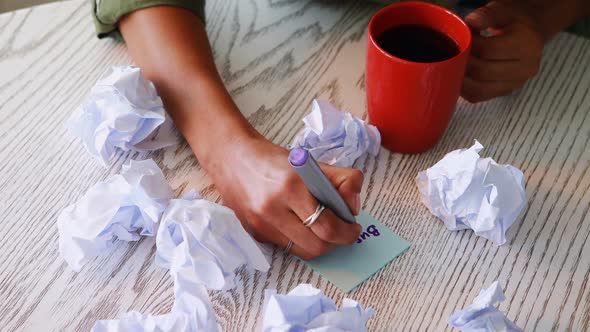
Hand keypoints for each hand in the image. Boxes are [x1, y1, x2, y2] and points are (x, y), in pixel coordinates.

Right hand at [208, 137, 362, 259]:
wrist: (230, 159)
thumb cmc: (272, 159)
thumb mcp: (309, 162)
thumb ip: (338, 179)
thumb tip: (353, 206)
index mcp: (290, 187)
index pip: (327, 224)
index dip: (347, 231)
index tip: (354, 227)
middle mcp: (273, 210)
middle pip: (317, 245)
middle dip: (338, 241)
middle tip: (345, 232)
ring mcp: (262, 226)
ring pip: (304, 252)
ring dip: (321, 245)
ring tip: (326, 231)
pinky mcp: (255, 234)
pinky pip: (288, 247)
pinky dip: (302, 241)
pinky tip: (304, 227)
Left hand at [462, 0, 544, 101]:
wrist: (531, 32)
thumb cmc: (514, 20)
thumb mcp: (503, 10)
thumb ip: (487, 15)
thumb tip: (471, 23)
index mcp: (528, 44)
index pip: (488, 50)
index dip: (468, 46)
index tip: (460, 39)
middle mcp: (526, 67)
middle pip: (483, 71)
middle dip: (463, 62)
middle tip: (454, 53)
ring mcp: (517, 83)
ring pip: (479, 89)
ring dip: (461, 78)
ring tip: (455, 64)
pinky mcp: (506, 92)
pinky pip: (479, 96)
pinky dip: (464, 88)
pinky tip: (459, 76)